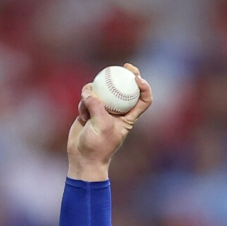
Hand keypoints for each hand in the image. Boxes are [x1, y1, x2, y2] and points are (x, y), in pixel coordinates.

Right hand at [67, 62, 152, 181]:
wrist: (82, 157)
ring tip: (87, 106)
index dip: (145, 88)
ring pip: (101, 91)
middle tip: (124, 66)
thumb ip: (97, 107)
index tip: (138, 79)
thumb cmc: (97, 146)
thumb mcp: (101, 126)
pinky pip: (86, 98)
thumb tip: (89, 91)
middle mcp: (118, 111)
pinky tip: (81, 116)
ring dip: (93, 94)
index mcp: (129, 117)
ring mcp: (103, 109)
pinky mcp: (89, 109)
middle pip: (126, 89)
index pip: (144, 100)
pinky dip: (83, 104)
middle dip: (127, 75)